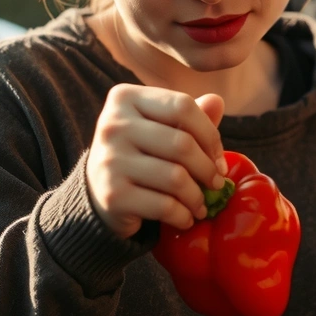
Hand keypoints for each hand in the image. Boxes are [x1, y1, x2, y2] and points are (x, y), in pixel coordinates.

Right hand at [86, 84, 226, 238]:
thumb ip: (188, 115)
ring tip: (201, 204)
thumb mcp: (161, 127)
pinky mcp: (113, 195)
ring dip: (197, 196)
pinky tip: (185, 217)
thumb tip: (217, 101)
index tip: (218, 157)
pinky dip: (183, 215)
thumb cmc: (138, 153)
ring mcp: (110, 160)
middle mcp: (113, 125)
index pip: (182, 106)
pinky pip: (164, 205)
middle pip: (182, 144)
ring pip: (176, 178)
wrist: (97, 192)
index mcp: (125, 98)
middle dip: (208, 169)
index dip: (210, 134)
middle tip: (216, 183)